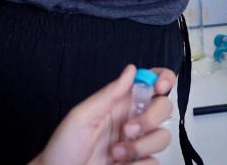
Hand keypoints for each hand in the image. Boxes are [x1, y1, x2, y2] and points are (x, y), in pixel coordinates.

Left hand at [32, 65, 176, 164]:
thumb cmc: (62, 150)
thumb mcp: (81, 118)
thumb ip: (108, 95)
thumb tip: (132, 70)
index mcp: (120, 104)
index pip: (152, 83)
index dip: (164, 78)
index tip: (161, 87)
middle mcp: (133, 121)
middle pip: (164, 108)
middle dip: (151, 118)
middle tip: (128, 130)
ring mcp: (137, 144)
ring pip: (162, 137)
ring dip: (141, 147)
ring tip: (115, 155)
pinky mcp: (138, 164)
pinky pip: (155, 161)